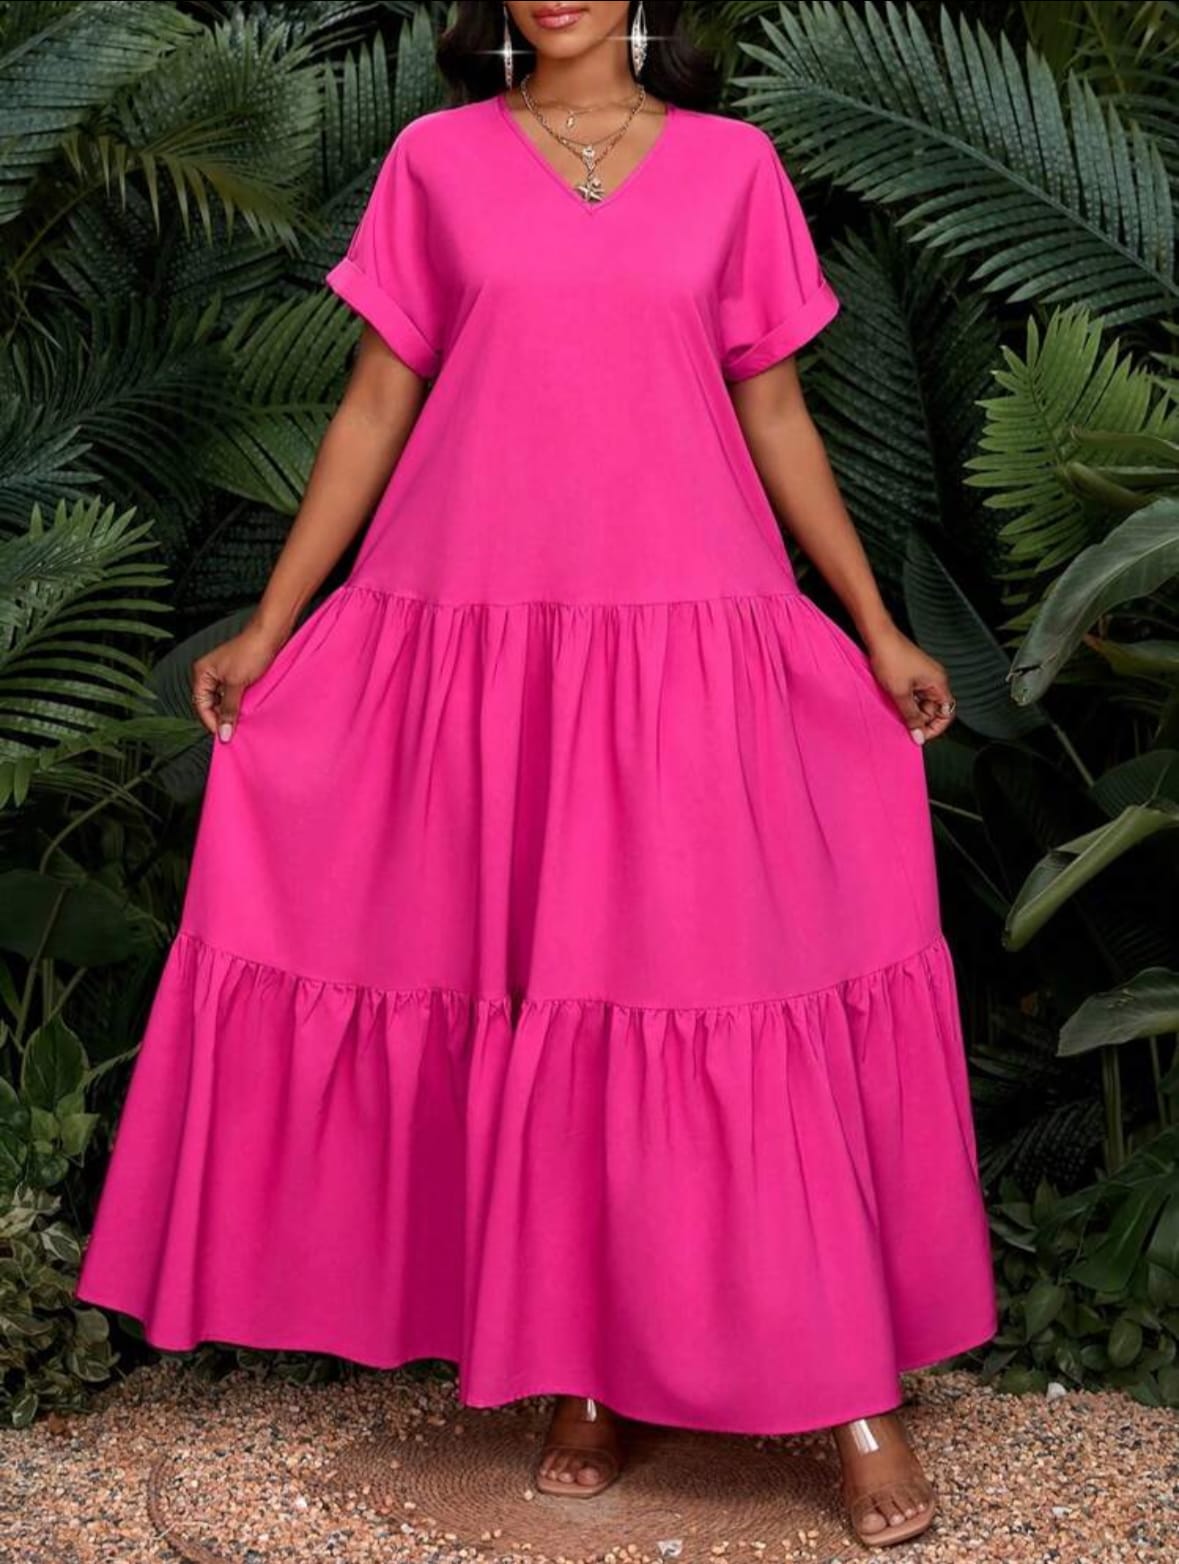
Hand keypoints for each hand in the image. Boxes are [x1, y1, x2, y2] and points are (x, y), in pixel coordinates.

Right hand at [190, 620, 287, 742]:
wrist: (270, 634)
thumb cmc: (251, 652)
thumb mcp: (237, 684)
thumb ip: (229, 709)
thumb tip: (224, 731)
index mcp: (202, 673)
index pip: (200, 705)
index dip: (212, 721)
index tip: (225, 735)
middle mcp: (209, 674)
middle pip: (210, 704)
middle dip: (221, 717)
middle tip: (234, 731)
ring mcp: (223, 674)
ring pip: (223, 701)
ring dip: (232, 711)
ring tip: (242, 722)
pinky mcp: (237, 675)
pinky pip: (234, 695)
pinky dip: (239, 704)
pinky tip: (248, 711)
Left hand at [864, 624, 956, 745]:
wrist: (880, 637)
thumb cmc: (892, 658)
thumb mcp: (901, 693)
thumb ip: (911, 716)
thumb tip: (918, 735)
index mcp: (939, 683)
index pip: (947, 713)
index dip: (935, 727)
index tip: (920, 735)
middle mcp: (936, 679)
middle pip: (934, 709)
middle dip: (920, 719)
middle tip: (904, 725)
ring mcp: (925, 676)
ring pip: (922, 702)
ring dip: (911, 710)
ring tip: (896, 709)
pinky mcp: (914, 673)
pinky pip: (915, 694)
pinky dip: (906, 700)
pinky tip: (894, 701)